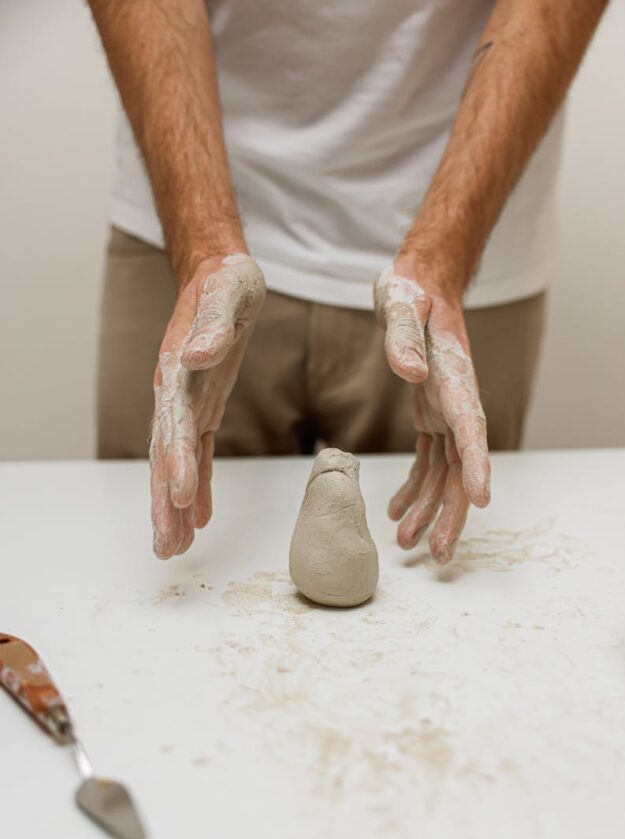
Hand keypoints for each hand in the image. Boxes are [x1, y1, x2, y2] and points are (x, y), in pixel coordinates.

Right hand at [150, 253, 264, 558]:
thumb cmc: (225, 282)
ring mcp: (186, 404)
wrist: (219, 273)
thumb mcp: (228, 295)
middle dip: (164, 503)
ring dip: (174, 506)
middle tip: (166, 547)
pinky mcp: (203, 407)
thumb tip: (199, 355)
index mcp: (176, 371)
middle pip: (165, 457)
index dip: (176, 463)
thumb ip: (214, 326)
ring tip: (172, 548)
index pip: (173, 425)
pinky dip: (197, 486)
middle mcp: (174, 394)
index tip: (180, 498)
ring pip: (176, 464)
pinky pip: (197, 454)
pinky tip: (199, 518)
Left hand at [374, 257, 490, 564]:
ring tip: (408, 543)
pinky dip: (415, 487)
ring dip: (430, 509)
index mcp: (455, 380)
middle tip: (439, 553)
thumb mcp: (401, 302)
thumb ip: (402, 335)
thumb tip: (409, 371)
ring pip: (445, 472)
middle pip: (462, 467)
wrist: (421, 281)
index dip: (477, 467)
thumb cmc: (412, 290)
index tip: (480, 501)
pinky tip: (398, 511)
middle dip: (453, 512)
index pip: (472, 430)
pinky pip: (428, 460)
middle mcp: (457, 403)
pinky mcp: (431, 414)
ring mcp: (446, 411)